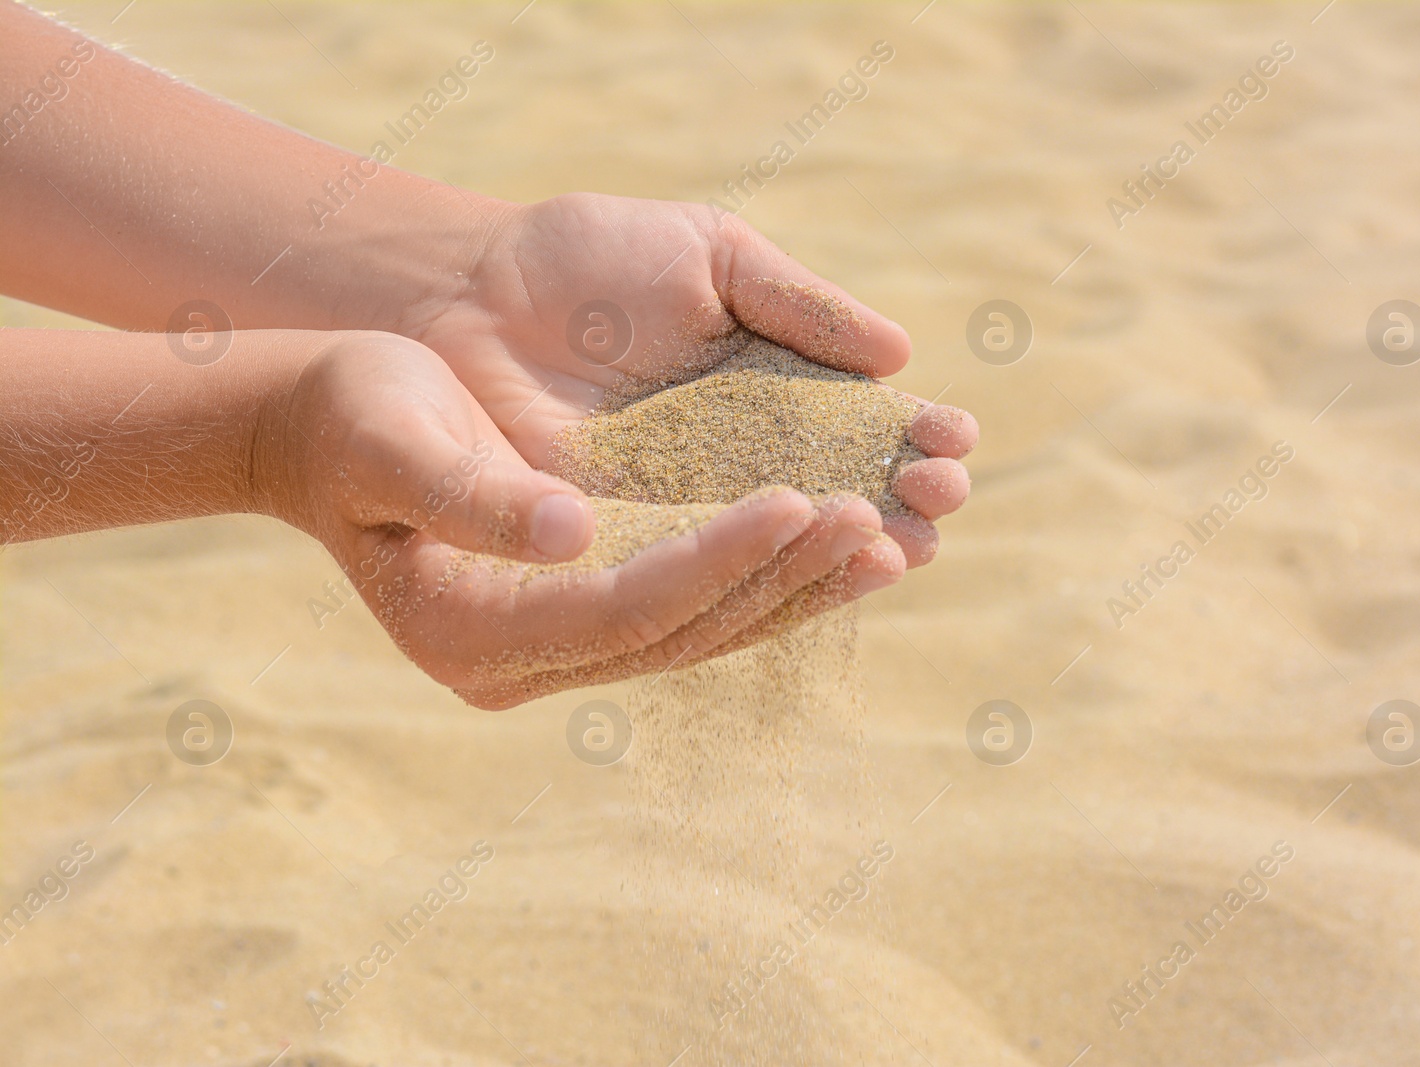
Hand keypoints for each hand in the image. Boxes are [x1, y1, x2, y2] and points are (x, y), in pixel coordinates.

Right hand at [266, 332, 904, 707]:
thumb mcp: (391, 441)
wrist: (329, 428)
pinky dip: (769, 578)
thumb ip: (471, 494)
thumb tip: (573, 532)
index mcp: (469, 632)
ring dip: (795, 587)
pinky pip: (699, 608)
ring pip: (703, 633)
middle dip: (779, 576)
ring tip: (887, 541)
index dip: (715, 560)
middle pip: (680, 633)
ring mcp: (560, 649)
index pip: (622, 609)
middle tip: (874, 519)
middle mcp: (522, 662)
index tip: (797, 500)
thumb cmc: (350, 419)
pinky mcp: (591, 613)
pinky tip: (838, 545)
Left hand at [407, 192, 977, 566]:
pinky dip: (766, 574)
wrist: (472, 292)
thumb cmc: (593, 259)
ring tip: (904, 543)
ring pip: (788, 544)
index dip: (912, 434)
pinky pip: (709, 569)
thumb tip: (901, 356)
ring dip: (852, 545)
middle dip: (900, 498)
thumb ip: (800, 305)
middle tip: (942, 496)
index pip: (861, 424)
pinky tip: (821, 569)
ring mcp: (691, 508)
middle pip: (841, 492)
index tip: (956, 438)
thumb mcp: (714, 257)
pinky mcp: (635, 545)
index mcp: (774, 388)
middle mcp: (744, 459)